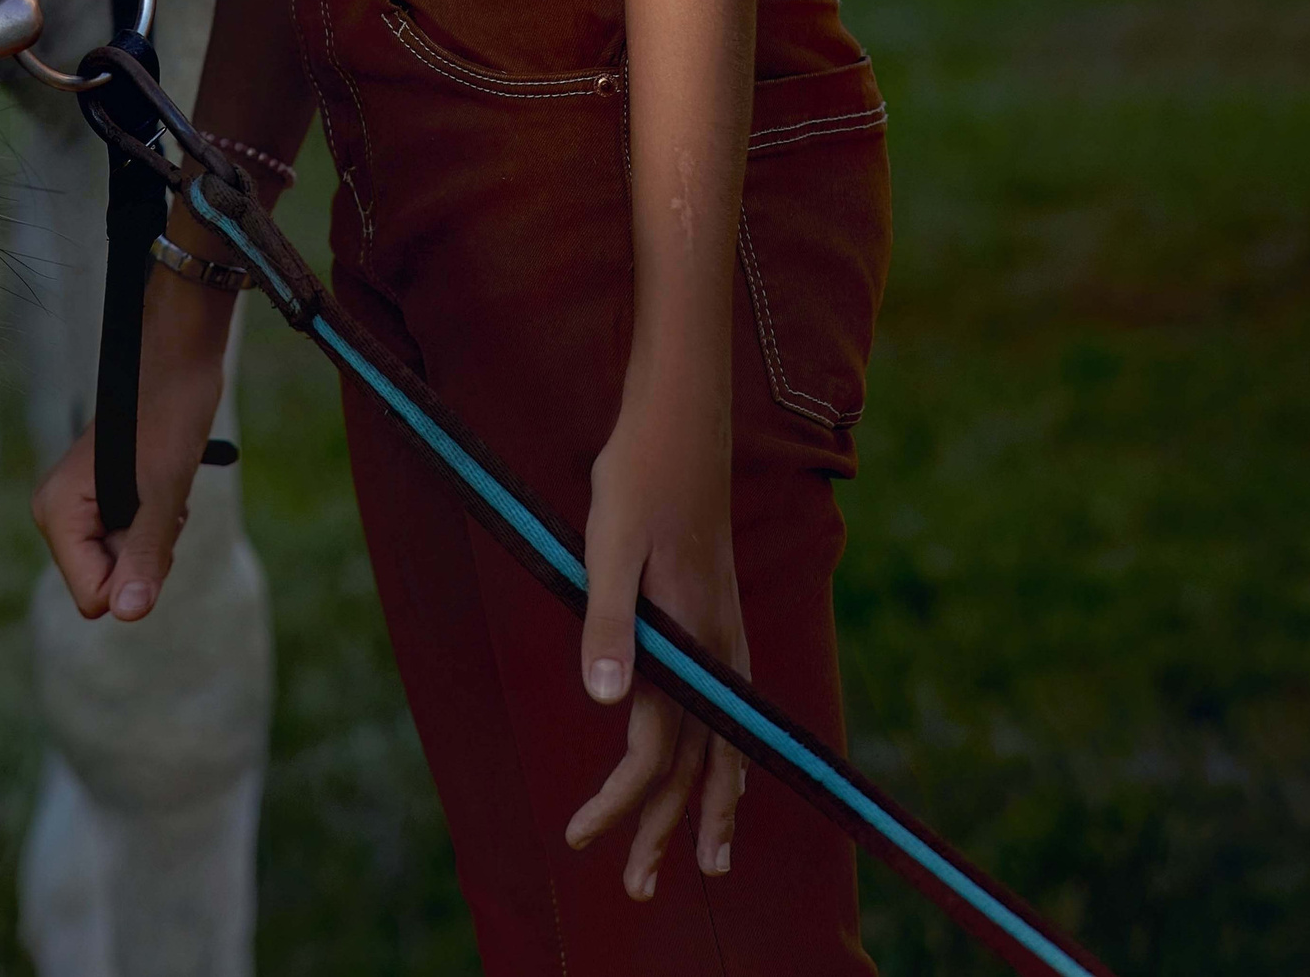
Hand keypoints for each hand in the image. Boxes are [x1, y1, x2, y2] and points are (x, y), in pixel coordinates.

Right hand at [32, 260, 233, 622]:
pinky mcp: (99, 497)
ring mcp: (76, 505)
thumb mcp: (163, 495)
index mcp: (55, 513)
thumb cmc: (168, 416)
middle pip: (106, 583)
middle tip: (162, 505)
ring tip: (161, 490)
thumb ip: (143, 556)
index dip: (133, 576)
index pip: (93, 597)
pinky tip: (160, 486)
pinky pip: (126, 540)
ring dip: (152, 538)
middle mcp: (56, 512)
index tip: (153, 527)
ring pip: (120, 564)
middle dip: (143, 557)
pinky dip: (152, 523)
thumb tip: (125, 615)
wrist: (179, 360)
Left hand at [564, 392, 749, 899]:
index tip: (582, 836)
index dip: (623, 802)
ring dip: (703, 804)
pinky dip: (721, 755)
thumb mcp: (608, 543)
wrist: (678, 421)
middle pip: (696, 765)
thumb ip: (608, 622)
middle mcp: (716, 649)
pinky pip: (728, 710)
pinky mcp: (718, 616)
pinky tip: (716, 766)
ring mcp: (723, 634)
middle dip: (669, 831)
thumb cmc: (637, 477)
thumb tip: (604, 703)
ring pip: (721, 743)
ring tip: (699, 857)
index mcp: (688, 642)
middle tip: (639, 889)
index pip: (656, 750)